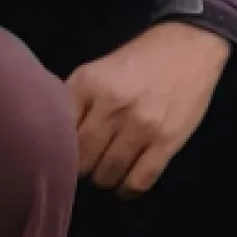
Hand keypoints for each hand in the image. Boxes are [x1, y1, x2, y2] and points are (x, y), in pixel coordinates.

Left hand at [66, 21, 228, 194]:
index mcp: (87, 84)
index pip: (58, 134)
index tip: (61, 155)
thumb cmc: (137, 61)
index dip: (57, 150)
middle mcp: (111, 106)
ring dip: (104, 180)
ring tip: (106, 172)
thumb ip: (73, 101)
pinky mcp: (166, 142)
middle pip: (81, 161)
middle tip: (87, 165)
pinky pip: (138, 182)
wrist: (188, 46)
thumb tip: (48, 138)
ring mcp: (140, 126)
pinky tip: (124, 185)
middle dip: (81, 168)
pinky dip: (127, 191)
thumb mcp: (96, 70)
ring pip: (107, 176)